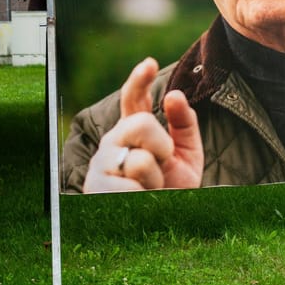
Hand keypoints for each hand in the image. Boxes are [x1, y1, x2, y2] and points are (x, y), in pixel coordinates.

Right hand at [82, 58, 203, 192]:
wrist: (158, 220)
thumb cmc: (170, 185)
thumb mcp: (187, 154)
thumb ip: (185, 124)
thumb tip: (174, 94)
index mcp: (134, 131)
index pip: (132, 100)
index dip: (139, 80)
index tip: (148, 63)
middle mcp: (113, 142)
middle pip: (141, 124)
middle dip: (161, 146)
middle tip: (160, 165)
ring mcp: (101, 164)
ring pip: (138, 160)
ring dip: (154, 178)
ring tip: (149, 188)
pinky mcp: (96, 188)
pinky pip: (131, 186)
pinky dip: (144, 196)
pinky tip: (137, 200)